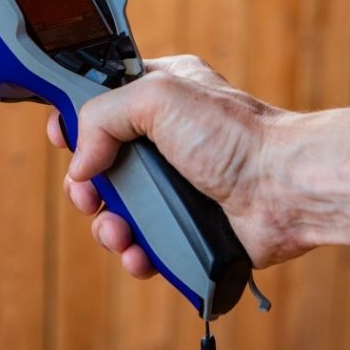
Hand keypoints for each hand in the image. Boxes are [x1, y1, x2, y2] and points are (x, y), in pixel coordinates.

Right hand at [47, 55, 301, 278]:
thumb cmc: (237, 136)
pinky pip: (147, 242)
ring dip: (107, 225)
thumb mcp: (159, 96)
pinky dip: (136, 252)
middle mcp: (168, 138)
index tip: (62, 137)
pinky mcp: (189, 224)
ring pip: (120, 208)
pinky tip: (139, 254)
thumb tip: (81, 164)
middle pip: (103, 163)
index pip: (103, 100)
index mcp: (163, 94)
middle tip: (88, 195)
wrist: (286, 189)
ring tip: (118, 232)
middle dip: (87, 185)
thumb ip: (104, 115)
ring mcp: (179, 184)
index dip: (77, 120)